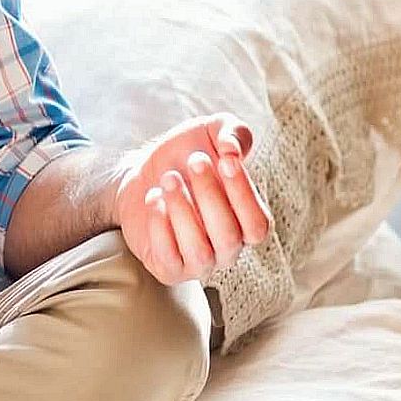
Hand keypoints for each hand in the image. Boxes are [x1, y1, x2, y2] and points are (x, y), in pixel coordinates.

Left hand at [111, 112, 273, 286]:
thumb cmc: (185, 156)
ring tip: (168, 178)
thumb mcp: (210, 132)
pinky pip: (169, 258)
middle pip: (229, 236)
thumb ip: (233, 132)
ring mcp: (198, 262)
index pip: (259, 224)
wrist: (141, 172)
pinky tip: (153, 198)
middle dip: (211, 195)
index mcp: (246, 221)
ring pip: (200, 252)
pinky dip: (160, 226)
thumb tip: (234, 148)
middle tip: (194, 160)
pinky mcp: (168, 267)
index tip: (226, 159)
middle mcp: (227, 247)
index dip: (245, 194)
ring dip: (183, 211)